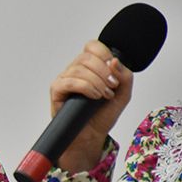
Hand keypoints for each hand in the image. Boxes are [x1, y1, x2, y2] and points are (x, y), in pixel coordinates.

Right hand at [51, 40, 132, 171]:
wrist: (91, 135)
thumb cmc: (102, 115)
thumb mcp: (123, 94)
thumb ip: (124, 76)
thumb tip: (114, 61)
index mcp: (89, 67)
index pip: (92, 46)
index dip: (104, 54)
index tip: (114, 71)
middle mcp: (74, 70)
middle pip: (86, 57)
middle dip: (104, 72)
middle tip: (112, 87)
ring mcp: (64, 79)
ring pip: (78, 69)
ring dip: (96, 82)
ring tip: (104, 95)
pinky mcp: (56, 91)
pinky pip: (69, 82)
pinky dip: (85, 87)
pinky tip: (94, 96)